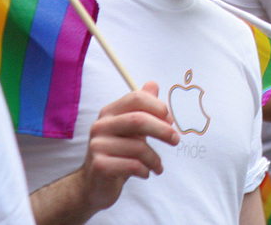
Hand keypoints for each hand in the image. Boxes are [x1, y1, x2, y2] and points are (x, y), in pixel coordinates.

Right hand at [78, 81, 179, 212]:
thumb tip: (153, 84)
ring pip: (138, 147)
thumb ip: (143, 107)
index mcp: (110, 111)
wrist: (94, 185)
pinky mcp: (98, 166)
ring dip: (155, 159)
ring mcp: (97, 145)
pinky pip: (131, 165)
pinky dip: (145, 170)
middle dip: (162, 130)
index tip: (170, 120)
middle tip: (176, 140)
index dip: (157, 106)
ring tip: (158, 166)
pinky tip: (146, 173)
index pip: (136, 98)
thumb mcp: (132, 128)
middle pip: (138, 120)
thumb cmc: (119, 152)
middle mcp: (101, 125)